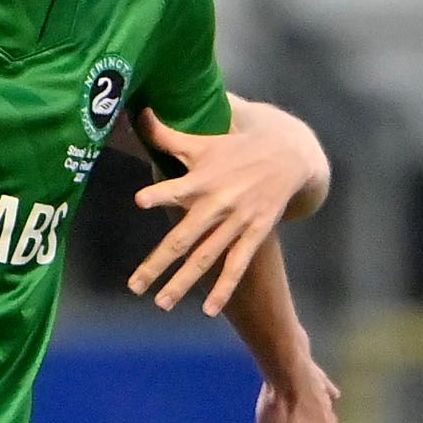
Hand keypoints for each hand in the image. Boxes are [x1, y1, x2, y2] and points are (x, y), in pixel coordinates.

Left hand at [128, 105, 330, 314]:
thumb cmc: (234, 146)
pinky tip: (209, 310)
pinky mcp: (255, 234)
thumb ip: (168, 134)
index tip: (141, 200)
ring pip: (206, 258)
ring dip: (184, 283)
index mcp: (202, 180)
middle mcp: (217, 204)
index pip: (177, 187)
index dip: (161, 193)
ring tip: (161, 303)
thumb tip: (137, 112)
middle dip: (159, 263)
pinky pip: (237, 266)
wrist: (288, 154)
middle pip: (184, 237)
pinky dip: (224, 288)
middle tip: (135, 286)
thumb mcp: (204, 139)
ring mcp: (237, 222)